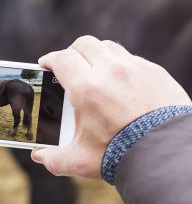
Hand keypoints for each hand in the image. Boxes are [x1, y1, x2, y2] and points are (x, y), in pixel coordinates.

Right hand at [31, 35, 190, 178]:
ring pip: (108, 46)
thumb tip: (38, 155)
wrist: (165, 156)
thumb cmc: (120, 156)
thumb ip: (53, 159)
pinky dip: (120, 64)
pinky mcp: (155, 72)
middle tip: (67, 66)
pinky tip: (120, 82)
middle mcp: (110, 71)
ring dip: (96, 54)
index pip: (61, 59)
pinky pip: (131, 59)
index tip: (45, 63)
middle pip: (83, 44)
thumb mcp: (80, 160)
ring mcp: (135, 68)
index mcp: (86, 88)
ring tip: (93, 69)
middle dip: (70, 52)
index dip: (49, 59)